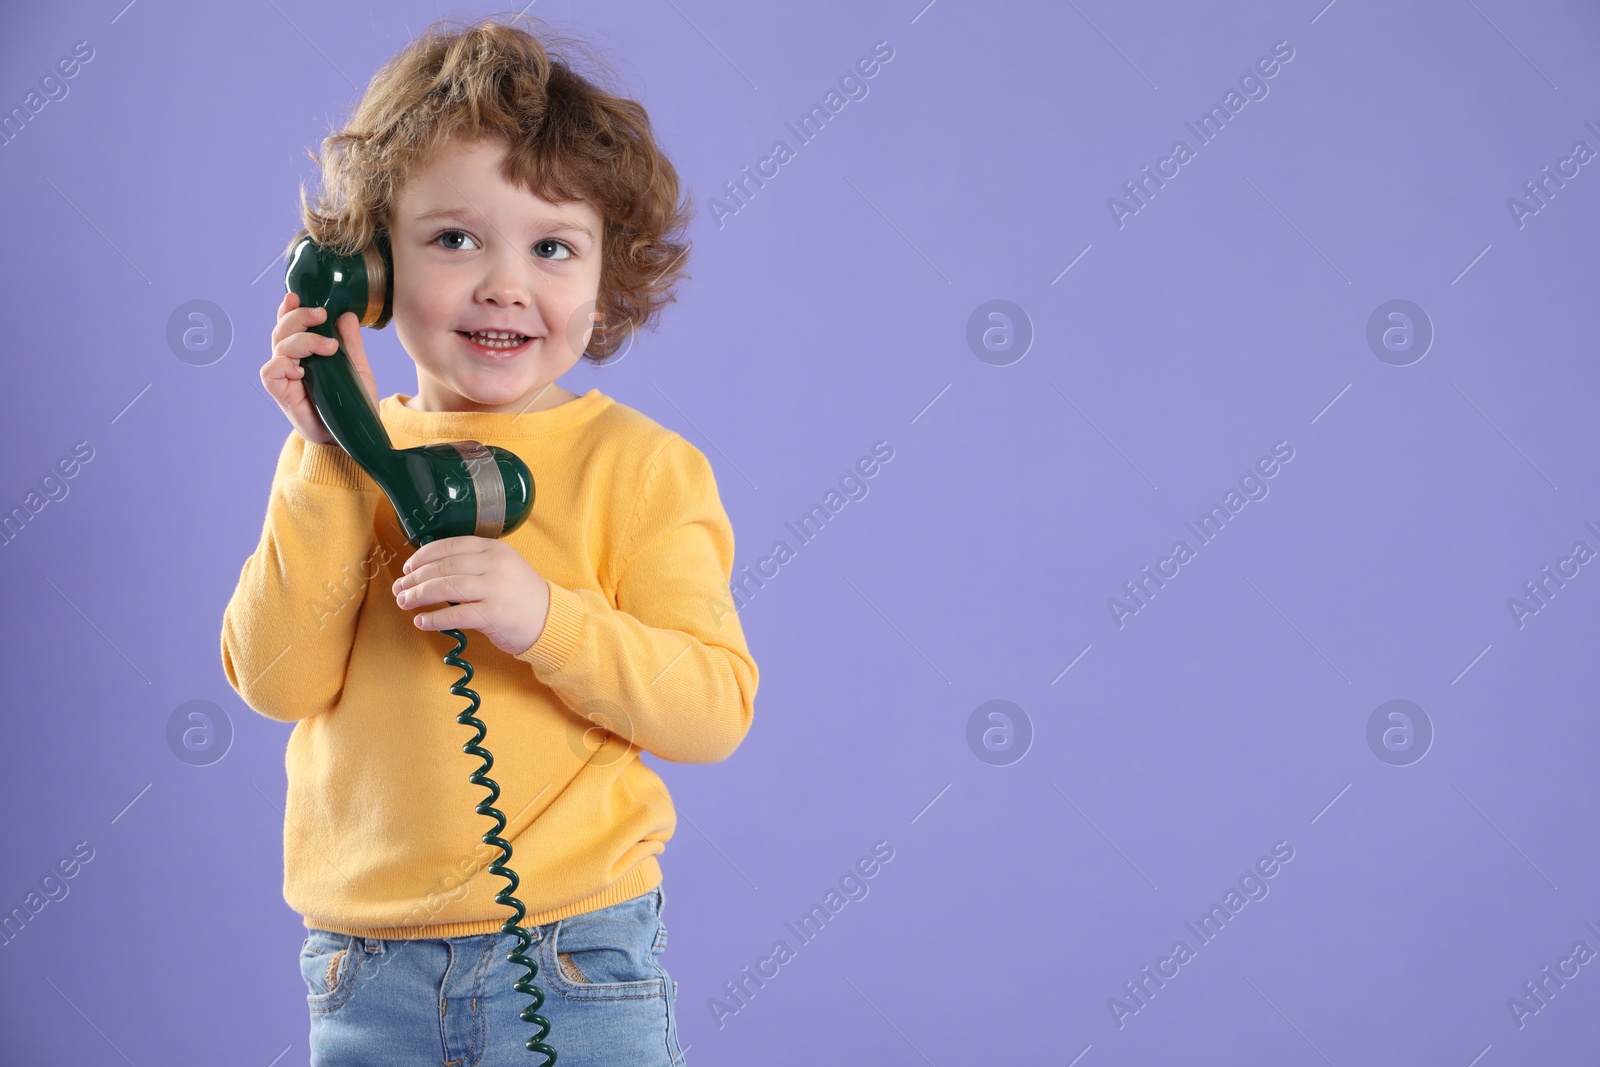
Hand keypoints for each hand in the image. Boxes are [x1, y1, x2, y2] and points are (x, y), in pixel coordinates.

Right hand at [263, 291, 378, 444]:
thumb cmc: (354, 404)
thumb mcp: (358, 369)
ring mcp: (286, 378)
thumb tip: (346, 314)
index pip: (291, 326)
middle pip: (282, 330)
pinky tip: (302, 369)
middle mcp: (293, 362)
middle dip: (299, 317)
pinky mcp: (282, 395)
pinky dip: (283, 365)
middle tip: (321, 315)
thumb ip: (351, 344)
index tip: (297, 297)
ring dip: (301, 340)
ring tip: (328, 347)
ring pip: (278, 347)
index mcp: (307, 353)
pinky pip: (271, 372)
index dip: (289, 310)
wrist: (356, 435)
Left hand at [392, 537, 552, 655]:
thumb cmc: (519, 594)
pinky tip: (421, 621)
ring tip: (404, 602)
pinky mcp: (494, 614)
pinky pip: (456, 614)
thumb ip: (472, 564)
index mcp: (494, 548)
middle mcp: (494, 565)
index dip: (423, 556)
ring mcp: (495, 589)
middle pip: (444, 566)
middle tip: (399, 588)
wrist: (550, 618)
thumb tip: (429, 570)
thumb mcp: (501, 567)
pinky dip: (434, 618)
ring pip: (447, 587)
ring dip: (419, 595)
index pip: (450, 546)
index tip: (408, 567)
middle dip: (415, 578)